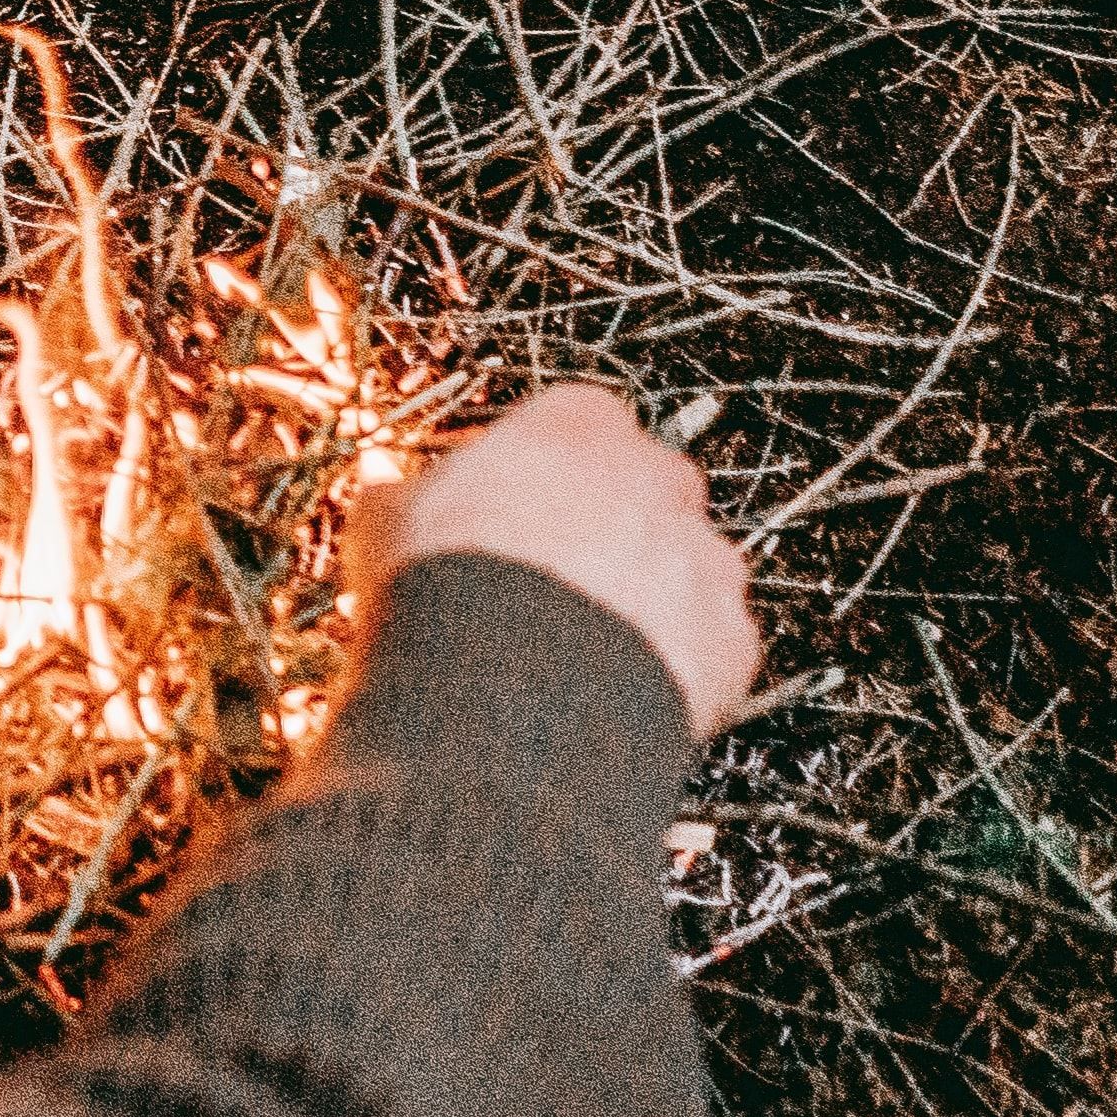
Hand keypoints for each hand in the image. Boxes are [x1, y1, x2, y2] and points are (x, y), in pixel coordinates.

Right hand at [380, 382, 757, 737]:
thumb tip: (385, 495)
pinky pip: (712, 647)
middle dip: (611, 528)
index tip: (515, 508)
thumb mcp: (386, 520)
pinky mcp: (732, 638)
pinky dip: (678, 667)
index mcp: (576, 426)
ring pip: (688, 569)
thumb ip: (404, 496)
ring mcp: (704, 557)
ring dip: (651, 598)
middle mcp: (657, 476)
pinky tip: (618, 692)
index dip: (544, 473)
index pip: (578, 424)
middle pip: (648, 490)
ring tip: (583, 651)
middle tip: (551, 579)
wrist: (504, 691)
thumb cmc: (443, 588)